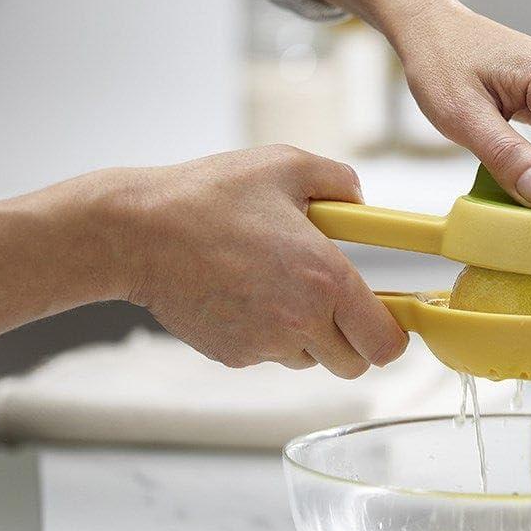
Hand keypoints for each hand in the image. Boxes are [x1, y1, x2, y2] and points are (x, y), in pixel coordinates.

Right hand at [119, 146, 407, 375]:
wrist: (136, 234)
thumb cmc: (208, 198)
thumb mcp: (284, 166)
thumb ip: (339, 181)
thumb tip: (363, 202)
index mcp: (326, 281)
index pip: (386, 344)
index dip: (393, 335)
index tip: (388, 318)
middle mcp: (301, 322)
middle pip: (355, 364)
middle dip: (355, 341)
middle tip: (339, 304)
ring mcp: (265, 345)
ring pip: (313, 360)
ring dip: (311, 337)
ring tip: (281, 287)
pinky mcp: (235, 356)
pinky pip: (271, 355)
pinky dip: (270, 335)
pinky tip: (248, 295)